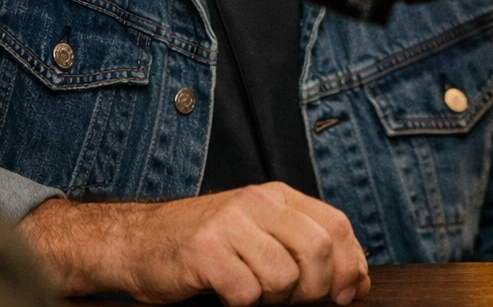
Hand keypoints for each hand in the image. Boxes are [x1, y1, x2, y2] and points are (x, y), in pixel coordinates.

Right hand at [20, 182, 371, 304]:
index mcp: (277, 196)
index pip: (336, 225)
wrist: (136, 242)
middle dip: (317, 288)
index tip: (350, 293)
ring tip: (256, 297)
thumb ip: (304, 246)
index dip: (350, 263)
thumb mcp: (259, 232)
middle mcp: (257, 203)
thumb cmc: (204, 244)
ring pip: (284, 276)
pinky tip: (230, 298)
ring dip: (277, 300)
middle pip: (318, 249)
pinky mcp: (204, 252)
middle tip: (299, 303)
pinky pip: (246, 292)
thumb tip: (356, 281)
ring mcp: (229, 225)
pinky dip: (244, 305)